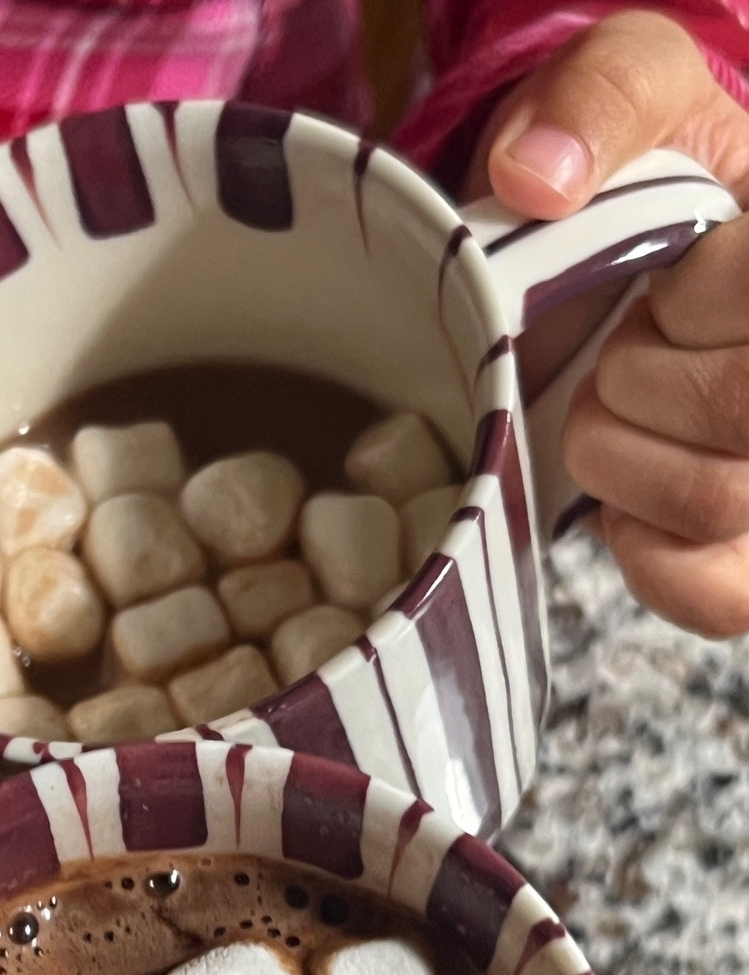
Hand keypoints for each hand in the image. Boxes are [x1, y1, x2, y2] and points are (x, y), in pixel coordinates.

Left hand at [470, 10, 748, 637]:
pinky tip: (627, 499)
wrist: (629, 268)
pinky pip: (715, 596)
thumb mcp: (631, 90)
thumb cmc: (645, 180)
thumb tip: (536, 180)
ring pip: (711, 502)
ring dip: (621, 455)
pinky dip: (648, 554)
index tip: (668, 278)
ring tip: (615, 406)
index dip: (691, 297)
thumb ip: (601, 97)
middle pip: (740, 410)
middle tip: (628, 343)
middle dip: (641, 376)